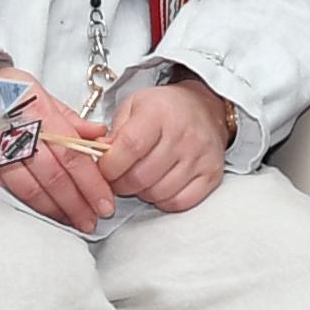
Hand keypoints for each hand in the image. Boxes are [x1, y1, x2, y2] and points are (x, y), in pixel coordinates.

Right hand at [0, 88, 118, 231]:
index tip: (105, 200)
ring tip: (74, 221)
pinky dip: (29, 204)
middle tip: (94, 219)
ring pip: (30, 188)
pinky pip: (6, 189)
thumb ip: (70, 118)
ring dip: (56, 209)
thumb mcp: (39, 90)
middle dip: (78, 202)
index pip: (72, 154)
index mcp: (38, 111)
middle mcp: (17, 131)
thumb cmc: (1, 87)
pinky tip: (45, 213)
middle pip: (54, 176)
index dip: (91, 182)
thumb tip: (99, 135)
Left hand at [99, 77, 231, 214]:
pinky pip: (180, 202)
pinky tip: (159, 186)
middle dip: (121, 184)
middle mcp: (183, 134)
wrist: (205, 108)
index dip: (110, 166)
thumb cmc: (164, 109)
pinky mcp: (212, 174)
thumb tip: (97, 155)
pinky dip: (164, 201)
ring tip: (139, 179)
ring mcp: (200, 156)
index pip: (130, 147)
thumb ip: (113, 131)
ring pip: (159, 193)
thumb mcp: (132, 106)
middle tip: (117, 179)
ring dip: (142, 193)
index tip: (103, 170)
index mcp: (158, 112)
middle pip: (141, 176)